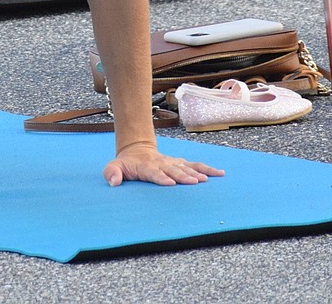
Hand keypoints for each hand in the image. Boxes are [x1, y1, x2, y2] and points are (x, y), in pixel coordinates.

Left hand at [103, 142, 224, 186]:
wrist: (136, 149)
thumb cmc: (126, 163)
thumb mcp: (114, 166)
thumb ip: (112, 173)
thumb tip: (113, 183)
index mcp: (146, 166)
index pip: (154, 172)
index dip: (161, 177)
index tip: (170, 183)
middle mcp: (162, 164)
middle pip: (173, 170)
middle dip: (183, 176)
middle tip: (194, 182)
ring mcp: (172, 163)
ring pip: (186, 167)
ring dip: (197, 172)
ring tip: (207, 180)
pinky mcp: (179, 164)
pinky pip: (195, 165)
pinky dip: (207, 169)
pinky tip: (219, 173)